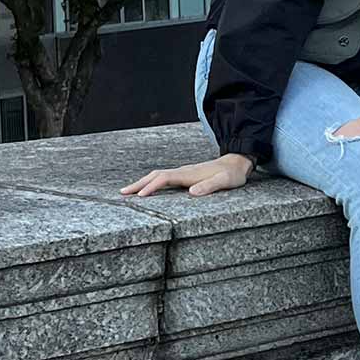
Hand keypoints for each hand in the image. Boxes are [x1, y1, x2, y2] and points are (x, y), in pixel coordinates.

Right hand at [120, 154, 254, 197]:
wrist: (237, 163)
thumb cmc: (232, 174)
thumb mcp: (224, 181)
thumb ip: (210, 186)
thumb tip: (192, 192)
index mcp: (189, 174)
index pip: (165, 179)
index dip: (152, 187)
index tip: (140, 196)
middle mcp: (183, 172)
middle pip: (155, 175)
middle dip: (138, 184)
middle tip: (122, 193)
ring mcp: (183, 173)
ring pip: (157, 176)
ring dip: (142, 183)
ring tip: (127, 192)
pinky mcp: (184, 176)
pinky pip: (163, 178)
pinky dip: (150, 182)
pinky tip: (146, 189)